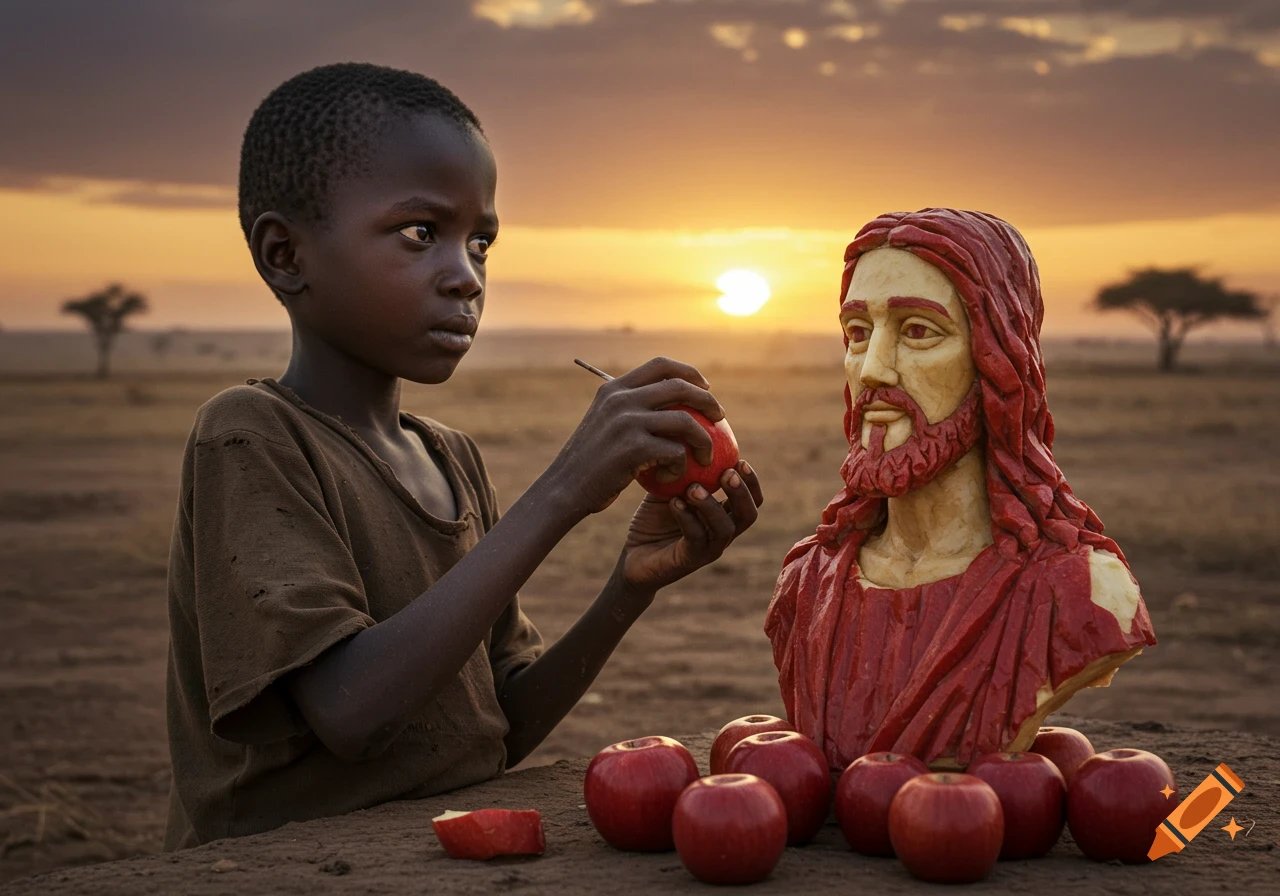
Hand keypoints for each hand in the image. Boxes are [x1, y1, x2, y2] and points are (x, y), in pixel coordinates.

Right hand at [545, 357, 725, 517]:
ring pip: (685, 421)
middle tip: (720, 419)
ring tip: (706, 458)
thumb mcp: (606, 425)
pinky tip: (671, 477)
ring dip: (704, 440)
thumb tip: (675, 404)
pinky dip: (681, 466)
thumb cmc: (591, 463)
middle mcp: (620, 398)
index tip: (706, 387)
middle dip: (708, 401)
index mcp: (614, 388)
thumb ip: (632, 410)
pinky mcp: (633, 448)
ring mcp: (626, 422)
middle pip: (680, 386)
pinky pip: (676, 452)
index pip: (661, 365)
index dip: (689, 372)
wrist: (564, 490)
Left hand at [620, 460, 763, 591]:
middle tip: (727, 473)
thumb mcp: (669, 487)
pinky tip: (674, 502)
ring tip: (693, 487)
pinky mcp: (689, 560)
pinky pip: (695, 538)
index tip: (740, 460)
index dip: (752, 481)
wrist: (633, 555)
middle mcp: (722, 532)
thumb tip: (687, 431)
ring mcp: (708, 549)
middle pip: (748, 515)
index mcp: (724, 515)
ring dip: (711, 505)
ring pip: (724, 529)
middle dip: (742, 492)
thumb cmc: (653, 519)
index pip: (752, 499)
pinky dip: (687, 518)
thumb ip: (683, 467)